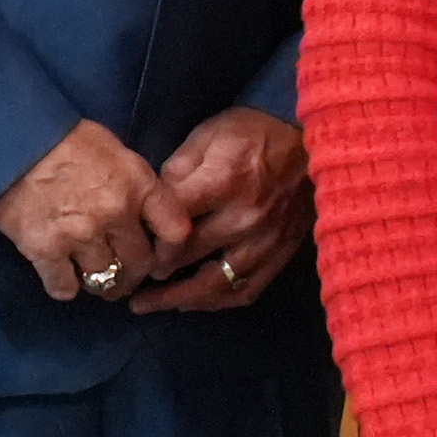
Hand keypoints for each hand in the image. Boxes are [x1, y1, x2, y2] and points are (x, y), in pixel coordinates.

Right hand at [0, 120, 190, 305]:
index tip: (161, 257)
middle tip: (124, 277)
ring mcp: (81, 235)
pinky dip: (64, 286)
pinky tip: (61, 278)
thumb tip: (144, 215)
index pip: (176, 231)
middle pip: (140, 264)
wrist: (11, 137)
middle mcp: (116, 214)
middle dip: (134, 275)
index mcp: (138, 184)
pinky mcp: (44, 250)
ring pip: (105, 280)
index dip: (172, 250)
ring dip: (101, 284)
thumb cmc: (64, 136)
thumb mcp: (115, 151)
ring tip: (93, 279)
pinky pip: (64, 287)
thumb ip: (135, 185)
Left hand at [126, 106, 309, 310]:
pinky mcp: (282, 252)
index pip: (174, 224)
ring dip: (181, 298)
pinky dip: (218, 301)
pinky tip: (196, 302)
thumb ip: (176, 172)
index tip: (131, 245)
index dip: (148, 239)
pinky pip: (248, 289)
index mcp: (223, 183)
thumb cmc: (251, 132)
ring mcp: (267, 240)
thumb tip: (154, 205)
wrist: (308, 138)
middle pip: (191, 256)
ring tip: (153, 304)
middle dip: (155, 271)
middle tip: (128, 279)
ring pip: (218, 284)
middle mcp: (245, 217)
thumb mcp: (206, 136)